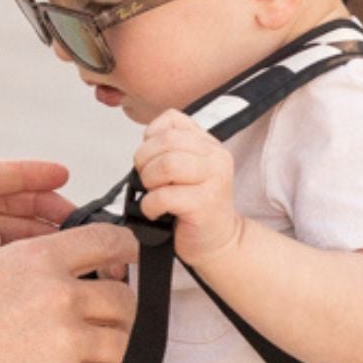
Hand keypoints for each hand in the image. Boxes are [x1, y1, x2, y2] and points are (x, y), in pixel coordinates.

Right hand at [0, 223, 138, 362]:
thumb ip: (37, 265)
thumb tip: (74, 273)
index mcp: (42, 258)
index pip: (112, 242)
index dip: (129, 256)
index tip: (129, 268)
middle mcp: (60, 294)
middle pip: (126, 300)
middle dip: (123, 316)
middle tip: (111, 328)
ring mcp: (64, 340)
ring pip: (125, 346)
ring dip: (119, 358)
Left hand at [134, 111, 241, 265]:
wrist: (219, 242)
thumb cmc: (196, 207)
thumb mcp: (188, 169)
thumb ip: (170, 150)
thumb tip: (143, 147)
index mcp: (209, 144)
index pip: (173, 120)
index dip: (151, 137)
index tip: (150, 158)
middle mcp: (216, 158)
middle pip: (166, 142)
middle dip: (144, 161)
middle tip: (146, 180)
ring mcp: (213, 180)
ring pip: (166, 165)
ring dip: (148, 181)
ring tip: (152, 194)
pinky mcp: (204, 204)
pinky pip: (164, 196)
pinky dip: (150, 205)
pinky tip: (154, 212)